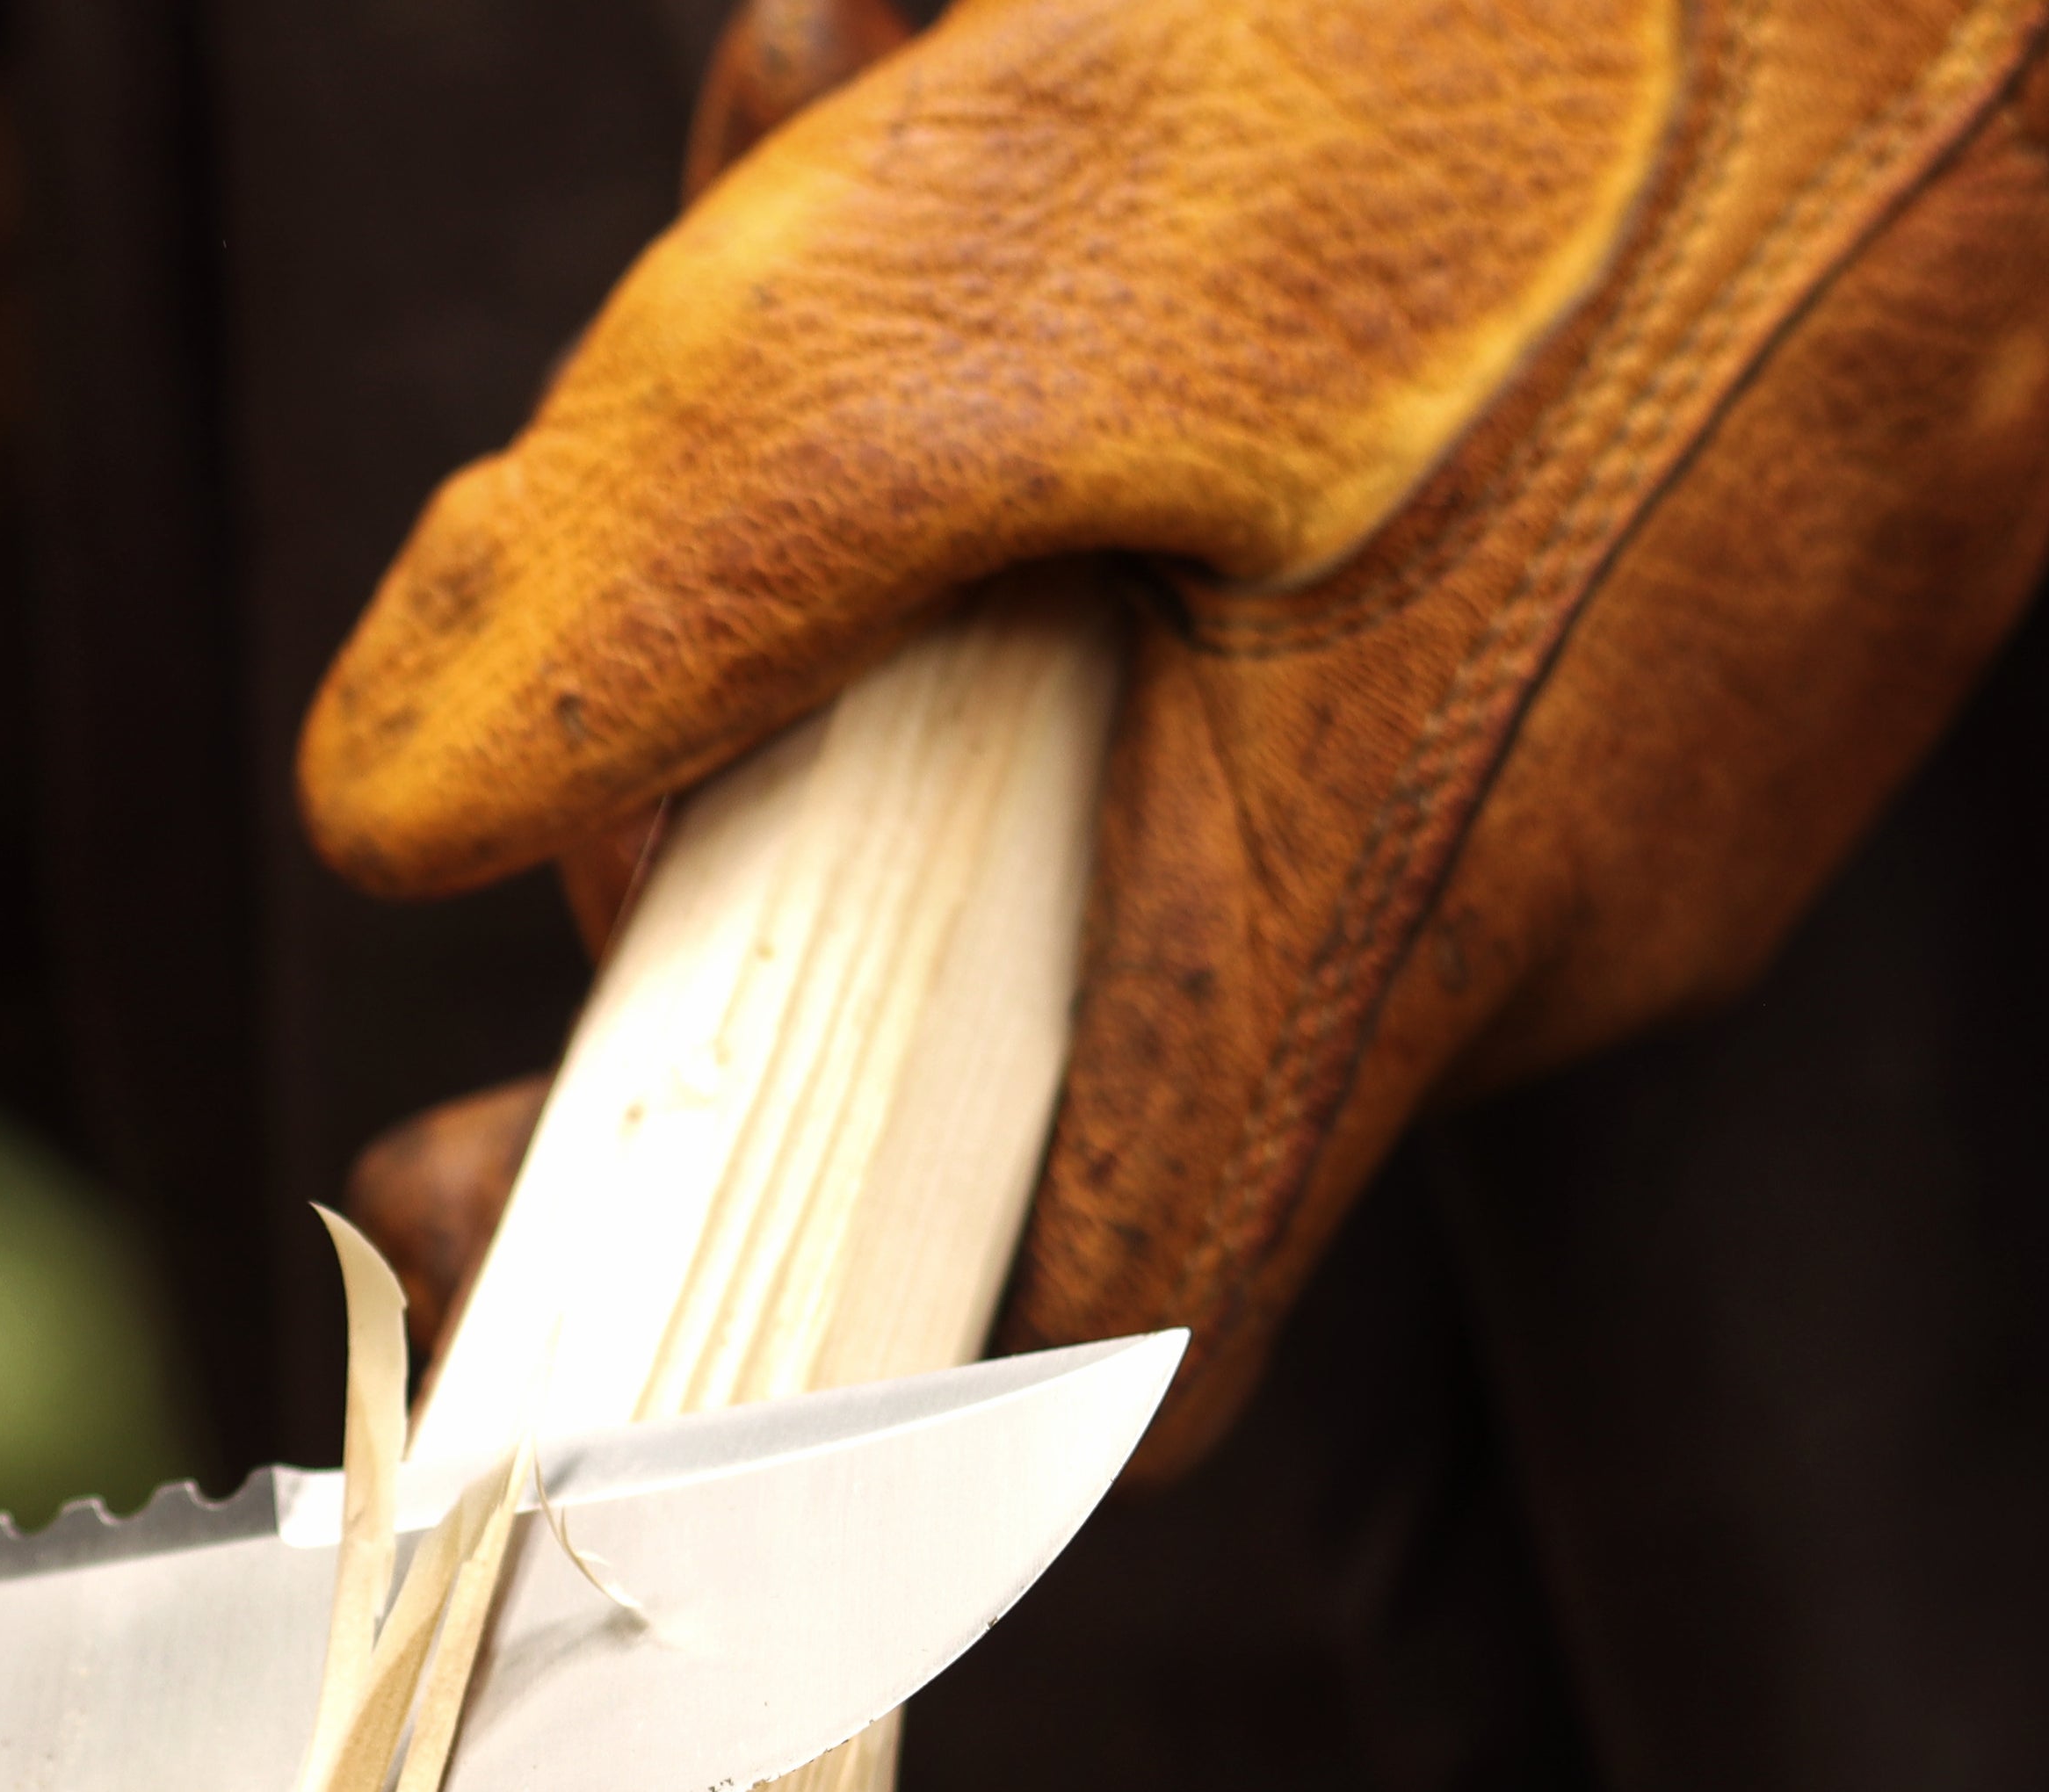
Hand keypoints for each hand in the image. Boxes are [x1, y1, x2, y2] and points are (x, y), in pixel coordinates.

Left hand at [305, 0, 2048, 1446]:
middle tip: (618, 441)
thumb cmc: (1573, 37)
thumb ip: (655, 581)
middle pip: (1007, 968)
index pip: (1052, 1360)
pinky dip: (1119, 389)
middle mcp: (1546, 896)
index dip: (760, 1367)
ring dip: (903, 477)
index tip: (505, 1191)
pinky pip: (1317, 575)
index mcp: (1378, 920)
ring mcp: (1646, 736)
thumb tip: (391, 805)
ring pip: (1144, 721)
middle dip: (748, 716)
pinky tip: (1035, 78)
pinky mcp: (1692, 566)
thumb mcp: (984, 271)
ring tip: (843, 98)